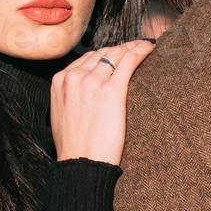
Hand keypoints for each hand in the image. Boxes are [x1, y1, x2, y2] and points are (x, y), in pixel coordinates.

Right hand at [51, 39, 156, 165]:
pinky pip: (129, 61)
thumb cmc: (74, 145)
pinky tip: (149, 48)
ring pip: (116, 54)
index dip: (106, 55)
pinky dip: (141, 51)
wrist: (81, 164)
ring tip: (144, 46)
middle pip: (102, 53)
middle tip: (136, 48)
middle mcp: (74, 77)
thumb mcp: (62, 113)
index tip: (118, 54)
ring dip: (132, 47)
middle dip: (120, 49)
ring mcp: (92, 82)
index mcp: (60, 81)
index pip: (87, 58)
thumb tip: (85, 91)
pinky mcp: (111, 91)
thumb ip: (70, 95)